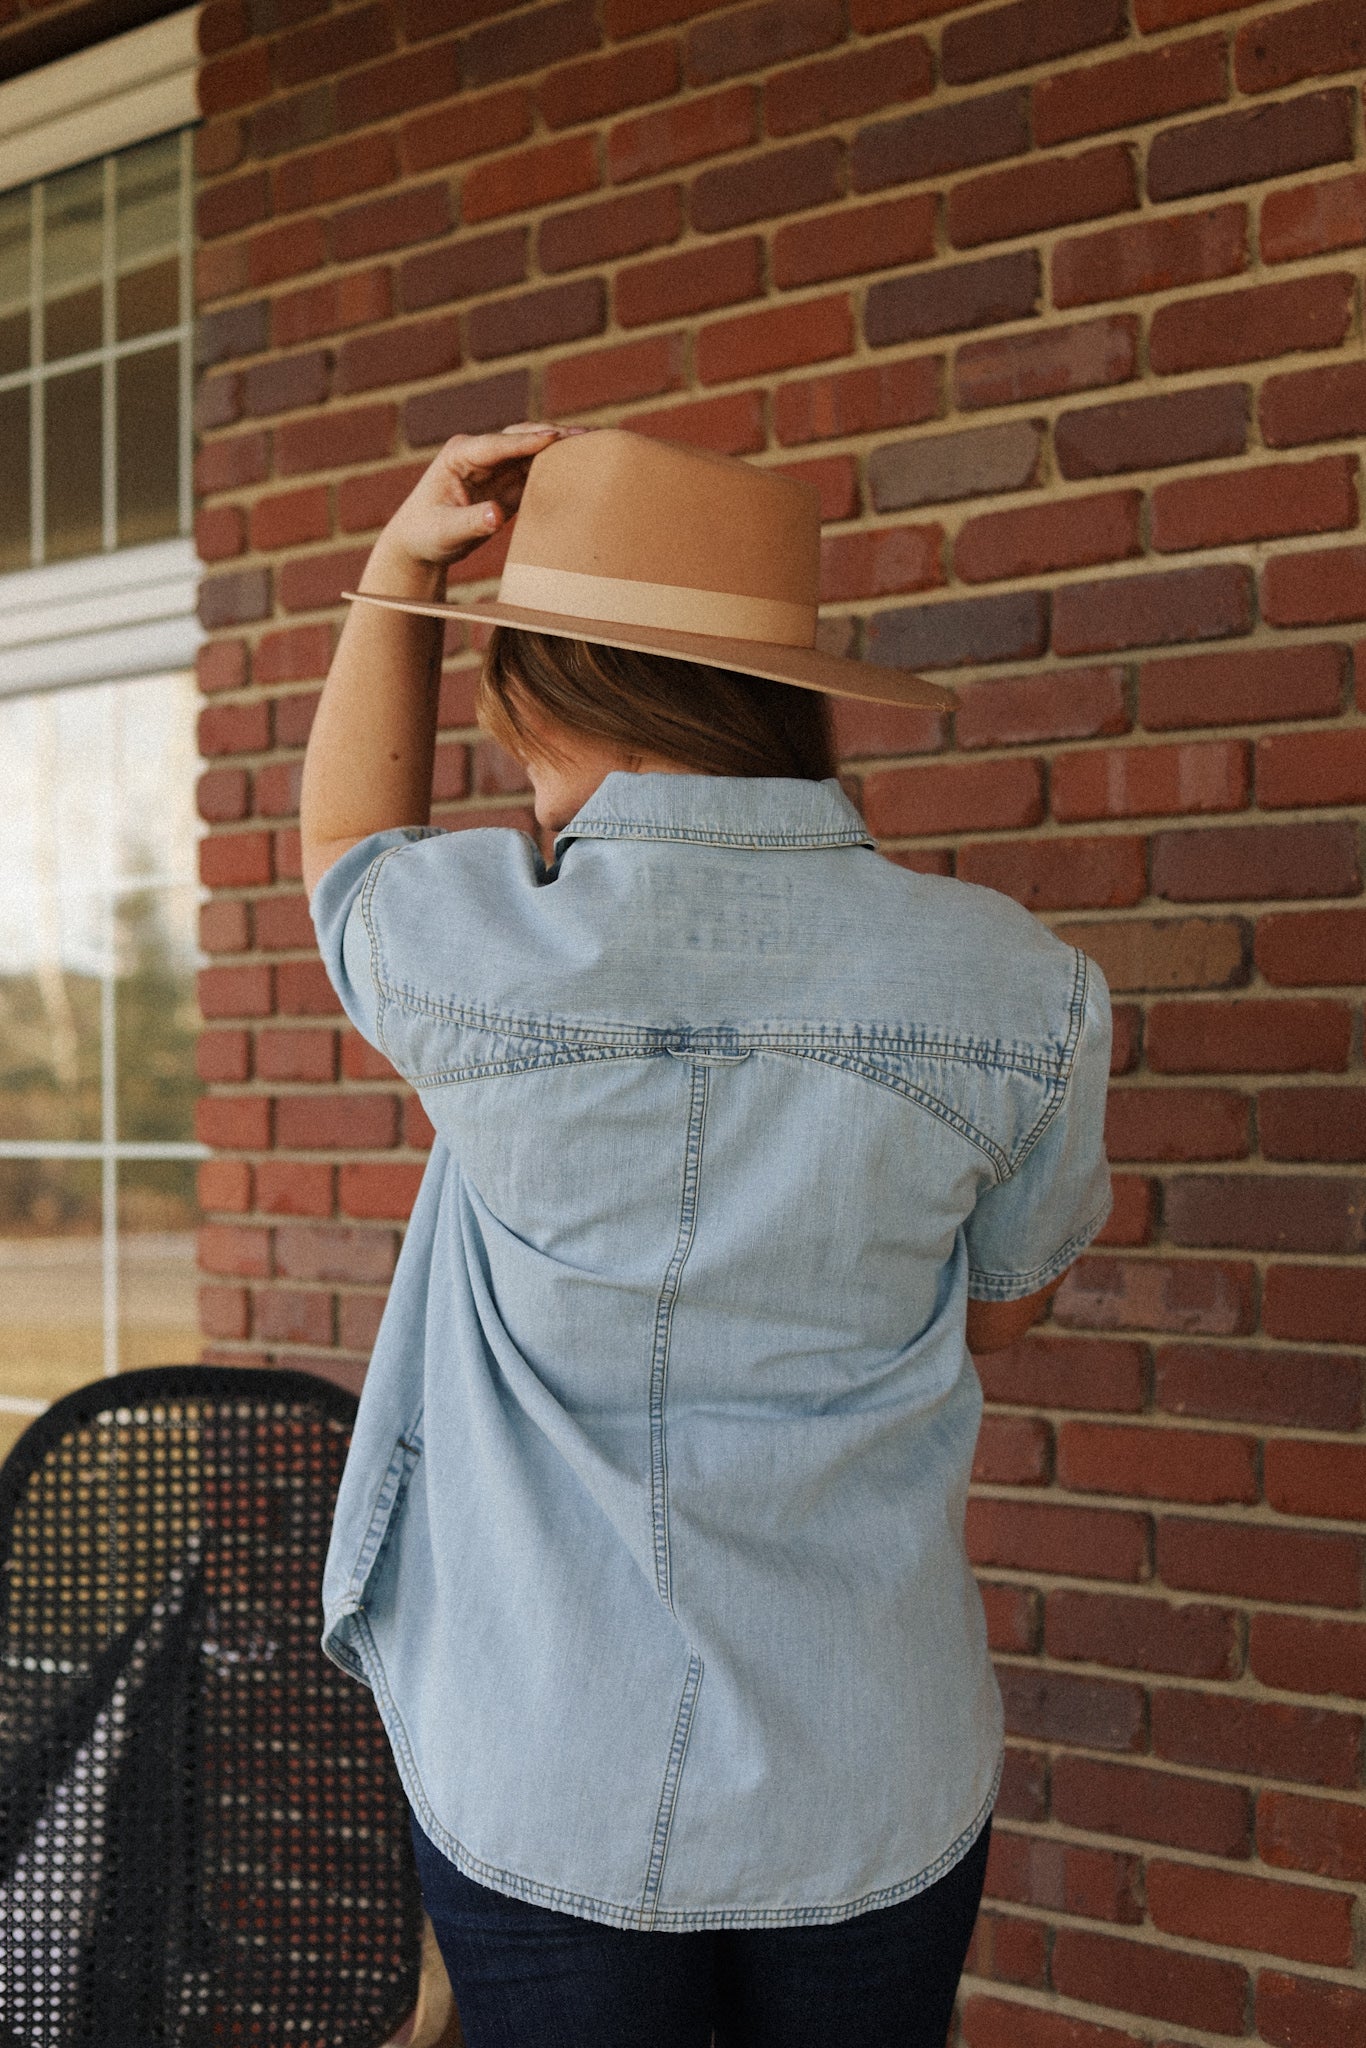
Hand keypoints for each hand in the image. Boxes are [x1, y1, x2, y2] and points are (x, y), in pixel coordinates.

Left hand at [362, 422, 583, 596]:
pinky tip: (583, 467)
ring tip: (595, 445)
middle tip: (587, 434)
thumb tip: (496, 516)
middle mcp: (479, 454)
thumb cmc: (426, 535)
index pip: (499, 444)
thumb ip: (470, 522)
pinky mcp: (506, 482)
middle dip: (553, 435)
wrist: (418, 543)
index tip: (555, 438)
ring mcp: (494, 466)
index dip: (527, 441)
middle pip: (521, 437)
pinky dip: (557, 468)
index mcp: (460, 455)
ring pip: (532, 451)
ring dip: (561, 448)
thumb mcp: (445, 532)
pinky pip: (535, 471)